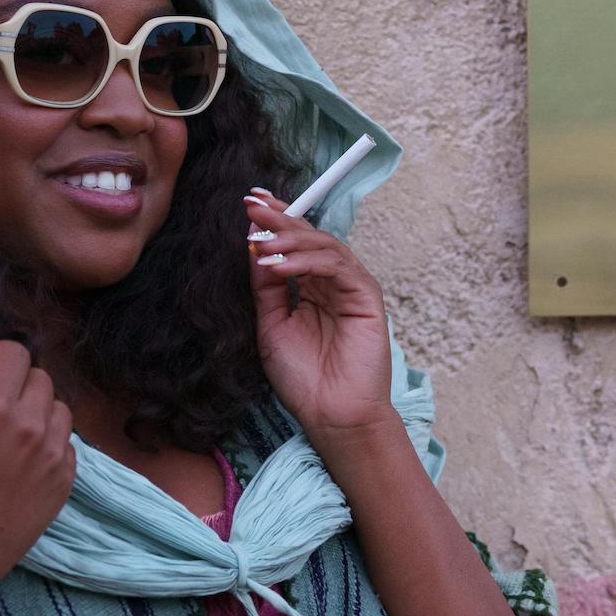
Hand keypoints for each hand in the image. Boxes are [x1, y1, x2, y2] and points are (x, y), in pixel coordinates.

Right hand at [0, 340, 76, 615]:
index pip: (15, 355)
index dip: (1, 354)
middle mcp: (28, 423)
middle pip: (42, 378)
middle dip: (20, 382)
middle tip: (1, 400)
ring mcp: (53, 453)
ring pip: (60, 409)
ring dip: (40, 410)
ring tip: (16, 431)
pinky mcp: (65, 480)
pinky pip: (67, 444)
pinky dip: (50, 442)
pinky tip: (26, 460)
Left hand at [243, 186, 395, 441]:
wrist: (330, 415)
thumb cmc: (303, 378)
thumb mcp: (271, 324)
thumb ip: (265, 286)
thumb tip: (253, 244)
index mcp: (312, 287)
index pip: (294, 244)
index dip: (275, 219)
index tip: (249, 200)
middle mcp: (332, 282)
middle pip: (309, 237)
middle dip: (280, 218)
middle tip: (252, 205)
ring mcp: (351, 287)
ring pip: (324, 246)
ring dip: (290, 238)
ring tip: (260, 237)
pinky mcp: (366, 297)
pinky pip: (337, 267)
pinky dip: (307, 261)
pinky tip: (279, 265)